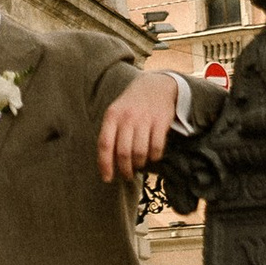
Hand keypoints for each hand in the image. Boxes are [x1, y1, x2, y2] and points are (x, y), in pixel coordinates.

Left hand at [97, 66, 182, 186]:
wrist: (155, 85)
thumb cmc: (131, 105)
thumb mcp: (115, 113)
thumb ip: (110, 134)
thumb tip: (107, 163)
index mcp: (112, 116)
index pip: (104, 144)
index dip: (105, 164)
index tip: (107, 179)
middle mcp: (127, 118)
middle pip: (123, 152)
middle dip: (125, 169)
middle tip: (127, 176)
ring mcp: (145, 119)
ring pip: (139, 152)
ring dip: (139, 164)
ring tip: (139, 166)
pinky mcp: (161, 121)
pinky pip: (156, 147)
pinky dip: (154, 157)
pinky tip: (152, 157)